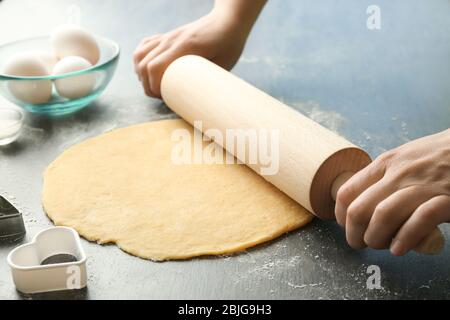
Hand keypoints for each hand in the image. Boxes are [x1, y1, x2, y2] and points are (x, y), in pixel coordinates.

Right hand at [133, 9, 250, 97]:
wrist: (228, 20)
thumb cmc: (229, 43)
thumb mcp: (223, 65)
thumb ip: (208, 80)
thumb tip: (197, 101)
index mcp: (186, 46)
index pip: (155, 66)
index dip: (153, 86)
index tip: (163, 97)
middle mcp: (172, 39)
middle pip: (144, 63)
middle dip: (147, 85)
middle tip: (160, 96)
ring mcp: (168, 36)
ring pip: (140, 54)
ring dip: (141, 73)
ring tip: (152, 85)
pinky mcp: (168, 36)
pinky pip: (145, 45)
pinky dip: (141, 59)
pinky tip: (149, 69)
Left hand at [335, 129, 449, 255]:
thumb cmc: (438, 155)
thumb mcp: (405, 157)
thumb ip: (384, 176)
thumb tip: (361, 202)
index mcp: (385, 163)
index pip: (346, 192)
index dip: (340, 216)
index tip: (347, 227)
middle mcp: (398, 174)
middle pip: (359, 210)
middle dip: (353, 234)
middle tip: (360, 244)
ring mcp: (422, 186)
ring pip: (382, 216)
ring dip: (375, 239)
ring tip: (381, 247)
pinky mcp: (445, 200)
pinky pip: (417, 222)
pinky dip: (404, 239)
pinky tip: (400, 249)